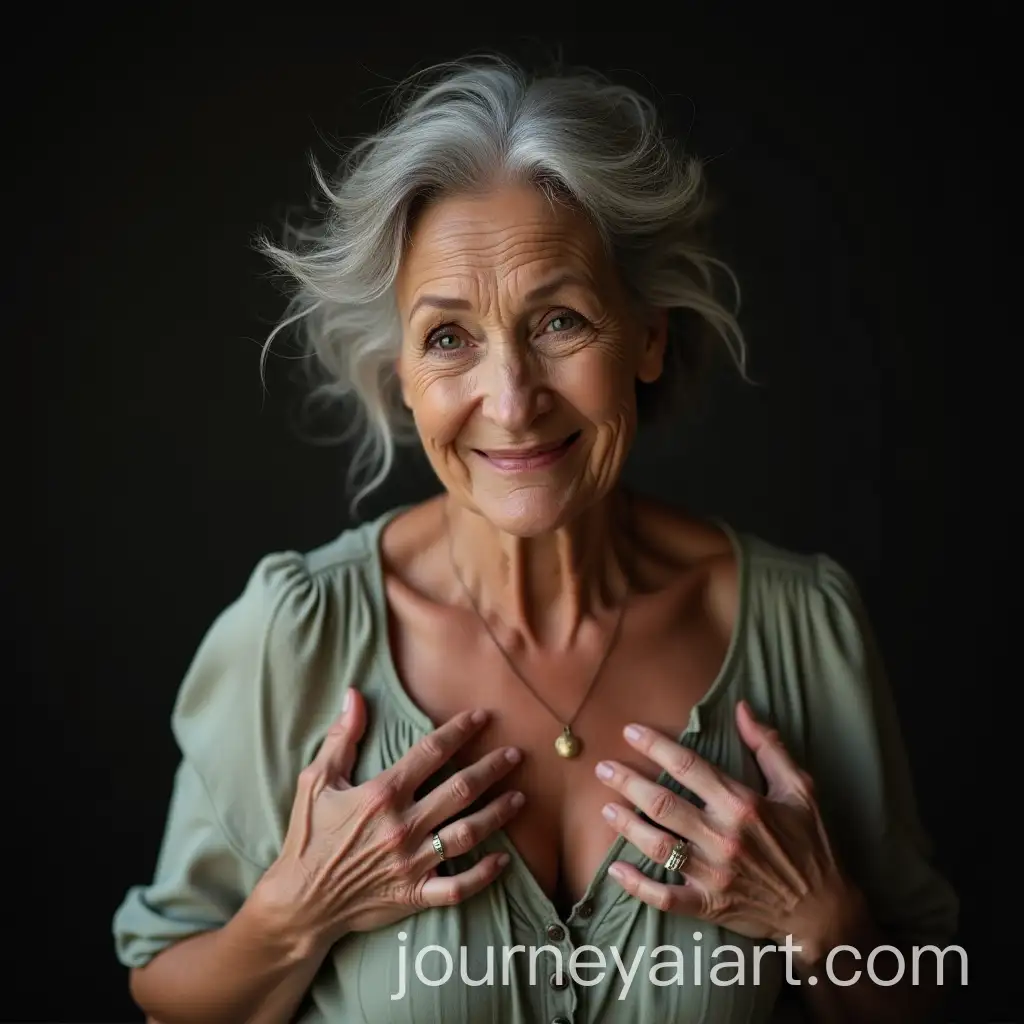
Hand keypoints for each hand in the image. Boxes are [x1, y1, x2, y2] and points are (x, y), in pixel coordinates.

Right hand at [251, 690, 523, 954]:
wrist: (299, 902)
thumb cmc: (308, 837)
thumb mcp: (315, 781)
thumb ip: (342, 737)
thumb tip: (354, 695)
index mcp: (382, 794)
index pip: (431, 753)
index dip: (459, 731)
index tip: (482, 717)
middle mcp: (403, 826)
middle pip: (461, 789)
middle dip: (492, 768)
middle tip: (516, 754)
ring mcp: (413, 863)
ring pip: (468, 833)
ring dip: (498, 813)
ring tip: (520, 797)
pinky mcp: (415, 895)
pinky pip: (459, 886)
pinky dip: (484, 874)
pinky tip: (503, 859)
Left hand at [596, 699, 862, 961]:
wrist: (825, 911)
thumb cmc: (812, 845)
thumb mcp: (800, 790)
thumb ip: (769, 747)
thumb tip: (742, 709)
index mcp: (744, 805)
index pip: (689, 767)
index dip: (656, 746)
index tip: (629, 732)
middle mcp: (724, 836)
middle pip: (662, 803)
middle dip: (627, 782)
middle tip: (602, 768)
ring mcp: (714, 873)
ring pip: (657, 845)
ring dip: (626, 825)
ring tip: (605, 807)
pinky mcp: (709, 905)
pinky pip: (665, 896)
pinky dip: (637, 885)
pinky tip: (615, 871)